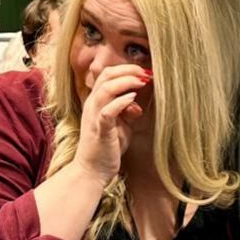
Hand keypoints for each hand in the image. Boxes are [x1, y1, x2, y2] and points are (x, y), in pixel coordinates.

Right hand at [73, 65, 149, 184]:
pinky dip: (121, 102)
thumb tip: (138, 98)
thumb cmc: (106, 147)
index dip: (126, 69)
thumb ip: (127, 109)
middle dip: (128, 70)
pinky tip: (133, 99)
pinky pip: (107, 111)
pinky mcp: (100, 130)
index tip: (145, 72)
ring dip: (126, 82)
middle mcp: (92, 105)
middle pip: (106, 75)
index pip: (107, 74)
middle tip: (146, 73)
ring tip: (142, 81)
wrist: (92, 171)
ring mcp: (94, 117)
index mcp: (96, 101)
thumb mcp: (121, 124)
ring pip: (105, 89)